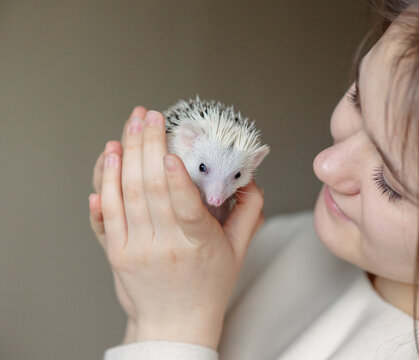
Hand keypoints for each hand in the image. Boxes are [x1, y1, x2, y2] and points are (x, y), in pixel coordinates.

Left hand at [89, 109, 263, 349]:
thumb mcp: (238, 250)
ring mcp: (135, 249)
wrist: (175, 323)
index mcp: (198, 245)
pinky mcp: (116, 252)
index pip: (185, 209)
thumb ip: (249, 213)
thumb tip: (250, 179)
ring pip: (125, 196)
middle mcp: (164, 246)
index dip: (177, 179)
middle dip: (147, 147)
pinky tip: (108, 160)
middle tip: (150, 116)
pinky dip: (104, 185)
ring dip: (124, 158)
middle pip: (150, 190)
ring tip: (129, 127)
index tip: (172, 153)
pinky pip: (106, 215)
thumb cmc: (208, 285)